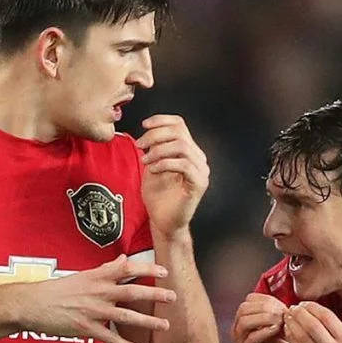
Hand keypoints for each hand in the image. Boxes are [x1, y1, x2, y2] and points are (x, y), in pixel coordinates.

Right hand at [17, 255, 175, 342]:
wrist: (32, 304)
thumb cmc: (57, 289)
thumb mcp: (82, 275)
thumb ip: (105, 269)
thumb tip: (123, 260)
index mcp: (97, 277)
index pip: (126, 268)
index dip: (146, 269)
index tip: (163, 271)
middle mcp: (98, 292)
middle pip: (131, 292)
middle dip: (154, 294)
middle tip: (174, 297)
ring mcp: (94, 311)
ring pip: (126, 316)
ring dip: (148, 321)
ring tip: (165, 325)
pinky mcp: (87, 328)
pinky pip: (112, 339)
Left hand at [136, 115, 208, 235]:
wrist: (163, 222)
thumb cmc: (158, 197)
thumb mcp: (152, 165)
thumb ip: (154, 148)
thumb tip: (147, 131)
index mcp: (189, 151)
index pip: (180, 124)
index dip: (161, 120)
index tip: (143, 125)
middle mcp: (199, 159)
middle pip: (179, 132)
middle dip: (155, 136)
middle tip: (140, 146)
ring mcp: (201, 171)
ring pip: (182, 146)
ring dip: (158, 150)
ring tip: (145, 160)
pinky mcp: (199, 184)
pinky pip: (183, 165)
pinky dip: (165, 163)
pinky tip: (153, 170)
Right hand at [231, 293, 295, 342]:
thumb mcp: (283, 332)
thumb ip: (282, 319)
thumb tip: (288, 306)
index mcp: (247, 321)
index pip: (250, 299)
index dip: (268, 299)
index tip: (284, 307)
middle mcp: (239, 330)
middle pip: (245, 306)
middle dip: (266, 306)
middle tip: (283, 314)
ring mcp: (239, 342)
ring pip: (244, 319)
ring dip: (264, 317)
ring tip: (280, 322)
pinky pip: (249, 338)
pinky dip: (264, 331)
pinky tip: (276, 332)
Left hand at [283, 302, 341, 342]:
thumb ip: (335, 329)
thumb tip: (313, 309)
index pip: (326, 316)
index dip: (311, 307)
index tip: (304, 304)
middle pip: (311, 325)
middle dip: (299, 314)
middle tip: (292, 308)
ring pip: (301, 336)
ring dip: (291, 324)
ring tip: (288, 317)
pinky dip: (290, 337)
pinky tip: (288, 331)